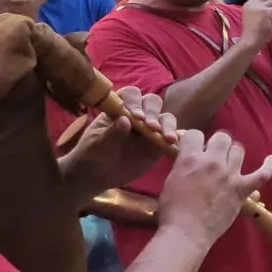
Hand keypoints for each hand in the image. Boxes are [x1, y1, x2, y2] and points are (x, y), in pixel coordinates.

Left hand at [61, 87, 180, 193]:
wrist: (97, 176)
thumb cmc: (92, 155)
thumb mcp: (97, 144)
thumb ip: (111, 133)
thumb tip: (125, 120)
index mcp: (119, 108)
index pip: (131, 95)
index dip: (135, 102)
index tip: (136, 116)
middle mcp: (137, 114)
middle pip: (152, 102)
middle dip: (153, 112)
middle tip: (152, 127)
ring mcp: (150, 129)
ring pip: (166, 118)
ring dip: (168, 126)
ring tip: (167, 139)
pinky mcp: (159, 144)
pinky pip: (173, 138)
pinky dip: (179, 139)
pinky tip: (177, 145)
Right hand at [157, 130, 271, 245]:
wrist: (186, 233)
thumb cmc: (172, 211)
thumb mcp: (171, 180)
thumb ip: (182, 166)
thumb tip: (189, 160)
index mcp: (190, 159)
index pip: (195, 135)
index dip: (195, 141)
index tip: (195, 149)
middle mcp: (212, 163)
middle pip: (222, 138)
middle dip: (216, 144)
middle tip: (212, 156)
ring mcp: (229, 175)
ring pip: (238, 150)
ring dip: (233, 154)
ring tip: (229, 162)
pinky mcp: (242, 190)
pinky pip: (262, 174)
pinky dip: (269, 166)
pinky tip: (271, 160)